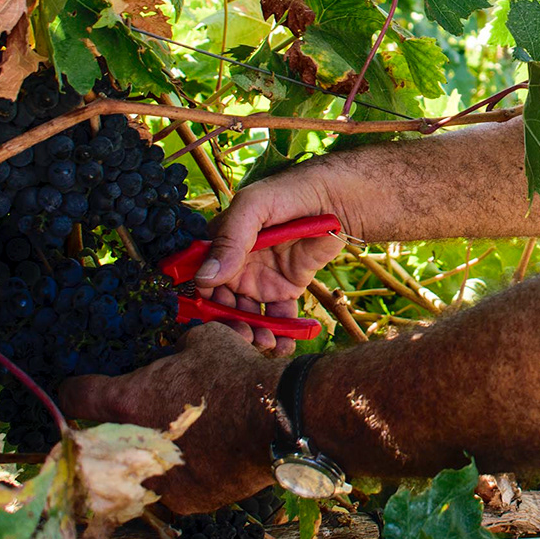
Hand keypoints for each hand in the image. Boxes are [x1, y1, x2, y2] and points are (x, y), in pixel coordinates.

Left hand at [59, 323, 289, 514]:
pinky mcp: (184, 503)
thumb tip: (173, 355)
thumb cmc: (236, 374)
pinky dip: (180, 477)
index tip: (84, 390)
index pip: (74, 396)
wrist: (279, 419)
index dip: (78, 389)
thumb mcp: (203, 342)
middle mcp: (130, 446)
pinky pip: (169, 490)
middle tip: (139, 417)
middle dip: (115, 429)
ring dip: (146, 457)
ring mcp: (155, 480)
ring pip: (134, 470)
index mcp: (126, 401)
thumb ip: (175, 352)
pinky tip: (203, 460)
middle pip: (99, 441)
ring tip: (177, 442)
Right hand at [195, 165, 355, 349]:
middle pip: (224, 305)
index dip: (204, 303)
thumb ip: (230, 239)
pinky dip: (280, 333)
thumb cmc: (290, 193)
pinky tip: (283, 345)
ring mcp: (261, 280)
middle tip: (242, 338)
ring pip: (249, 316)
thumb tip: (205, 277)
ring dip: (253, 334)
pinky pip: (279, 317)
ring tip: (264, 343)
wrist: (336, 200)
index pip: (202, 279)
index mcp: (221, 246)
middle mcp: (237, 266)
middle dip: (230, 325)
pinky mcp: (286, 289)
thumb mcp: (255, 207)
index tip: (212, 320)